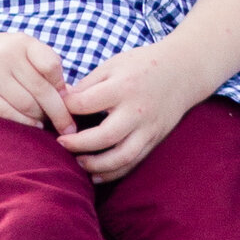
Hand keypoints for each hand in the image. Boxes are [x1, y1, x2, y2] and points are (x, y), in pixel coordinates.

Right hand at [0, 26, 74, 133]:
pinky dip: (24, 123)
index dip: (62, 87)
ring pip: (27, 105)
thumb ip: (43, 66)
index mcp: (22, 42)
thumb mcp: (20, 49)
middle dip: (59, 113)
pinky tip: (33, 126)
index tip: (68, 100)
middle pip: (42, 90)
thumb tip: (68, 96)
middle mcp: (6, 55)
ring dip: (41, 119)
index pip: (52, 66)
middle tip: (69, 127)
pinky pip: (8, 113)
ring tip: (47, 124)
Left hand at [59, 37, 202, 185]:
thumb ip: (88, 84)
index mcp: (123, 86)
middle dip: (77, 144)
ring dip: (95, 165)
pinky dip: (113, 173)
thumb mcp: (113, 65)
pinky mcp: (154, 140)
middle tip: (60, 143)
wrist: (183, 71)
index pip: (85, 103)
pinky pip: (133, 163)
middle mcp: (137, 110)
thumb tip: (60, 102)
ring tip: (77, 162)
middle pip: (103, 136)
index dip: (65, 108)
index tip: (56, 109)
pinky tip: (96, 174)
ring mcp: (148, 128)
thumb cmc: (143, 65)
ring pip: (121, 157)